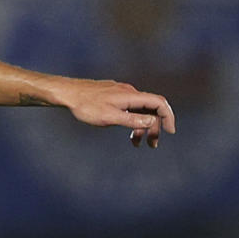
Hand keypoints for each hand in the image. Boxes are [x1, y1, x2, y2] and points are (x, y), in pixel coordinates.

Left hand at [60, 79, 175, 146]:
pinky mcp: (114, 96)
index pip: (158, 103)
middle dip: (154, 127)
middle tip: (151, 145)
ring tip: (136, 143)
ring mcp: (122, 93)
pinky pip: (130, 108)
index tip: (170, 131)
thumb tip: (152, 122)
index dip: (168, 116)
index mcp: (131, 96)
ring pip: (139, 110)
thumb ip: (132, 120)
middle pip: (150, 109)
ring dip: (141, 126)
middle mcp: (129, 92)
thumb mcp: (110, 117)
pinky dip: (132, 121)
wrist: (68, 94)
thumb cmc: (87, 106)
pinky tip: (126, 131)